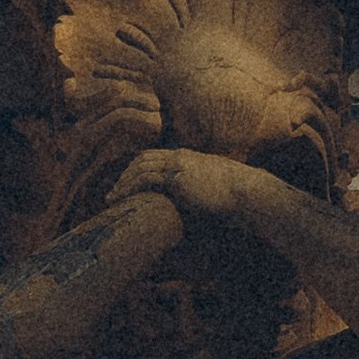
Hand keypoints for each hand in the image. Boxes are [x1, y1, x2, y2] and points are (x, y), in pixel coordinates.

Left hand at [114, 147, 272, 225]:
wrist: (247, 193)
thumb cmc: (236, 194)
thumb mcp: (214, 186)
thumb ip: (200, 188)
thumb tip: (196, 202)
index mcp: (188, 157)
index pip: (154, 156)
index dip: (137, 168)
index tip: (127, 181)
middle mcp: (180, 157)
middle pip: (142, 159)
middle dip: (125, 174)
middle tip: (113, 190)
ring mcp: (178, 165)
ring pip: (140, 168)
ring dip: (123, 182)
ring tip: (111, 198)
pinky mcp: (177, 178)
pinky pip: (145, 179)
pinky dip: (130, 187)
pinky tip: (122, 198)